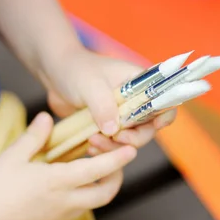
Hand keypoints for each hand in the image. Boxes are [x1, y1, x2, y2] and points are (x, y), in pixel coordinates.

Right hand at [0, 113, 136, 219]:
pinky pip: (80, 209)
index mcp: (57, 182)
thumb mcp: (13, 156)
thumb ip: (34, 136)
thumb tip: (46, 116)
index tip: (132, 150)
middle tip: (114, 158)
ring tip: (94, 166)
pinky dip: (86, 195)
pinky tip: (74, 181)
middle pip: (107, 192)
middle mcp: (65, 201)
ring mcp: (61, 215)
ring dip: (102, 185)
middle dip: (117, 175)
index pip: (97, 170)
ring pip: (95, 202)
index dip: (118, 159)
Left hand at [43, 46, 176, 152]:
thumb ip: (103, 106)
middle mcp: (135, 100)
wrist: (55, 73)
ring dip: (116, 146)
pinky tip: (91, 147)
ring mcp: (122, 115)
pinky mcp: (108, 126)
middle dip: (134, 137)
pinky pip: (114, 144)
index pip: (164, 99)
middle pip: (149, 127)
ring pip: (131, 139)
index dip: (164, 114)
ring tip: (93, 142)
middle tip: (115, 138)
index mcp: (140, 83)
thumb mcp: (90, 85)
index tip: (154, 126)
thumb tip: (115, 130)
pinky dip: (106, 149)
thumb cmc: (76, 70)